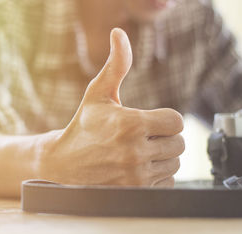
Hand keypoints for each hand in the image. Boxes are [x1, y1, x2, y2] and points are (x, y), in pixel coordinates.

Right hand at [39, 28, 184, 186]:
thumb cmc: (82, 127)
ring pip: (173, 163)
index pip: (176, 121)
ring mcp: (136, 175)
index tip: (150, 121)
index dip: (164, 120)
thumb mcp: (97, 94)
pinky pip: (166, 181)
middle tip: (142, 137)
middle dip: (163, 138)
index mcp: (130, 124)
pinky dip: (156, 175)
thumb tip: (120, 34)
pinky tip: (135, 168)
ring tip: (136, 152)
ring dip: (160, 156)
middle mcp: (135, 152)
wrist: (63, 163)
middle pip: (178, 143)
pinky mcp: (135, 192)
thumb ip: (116, 65)